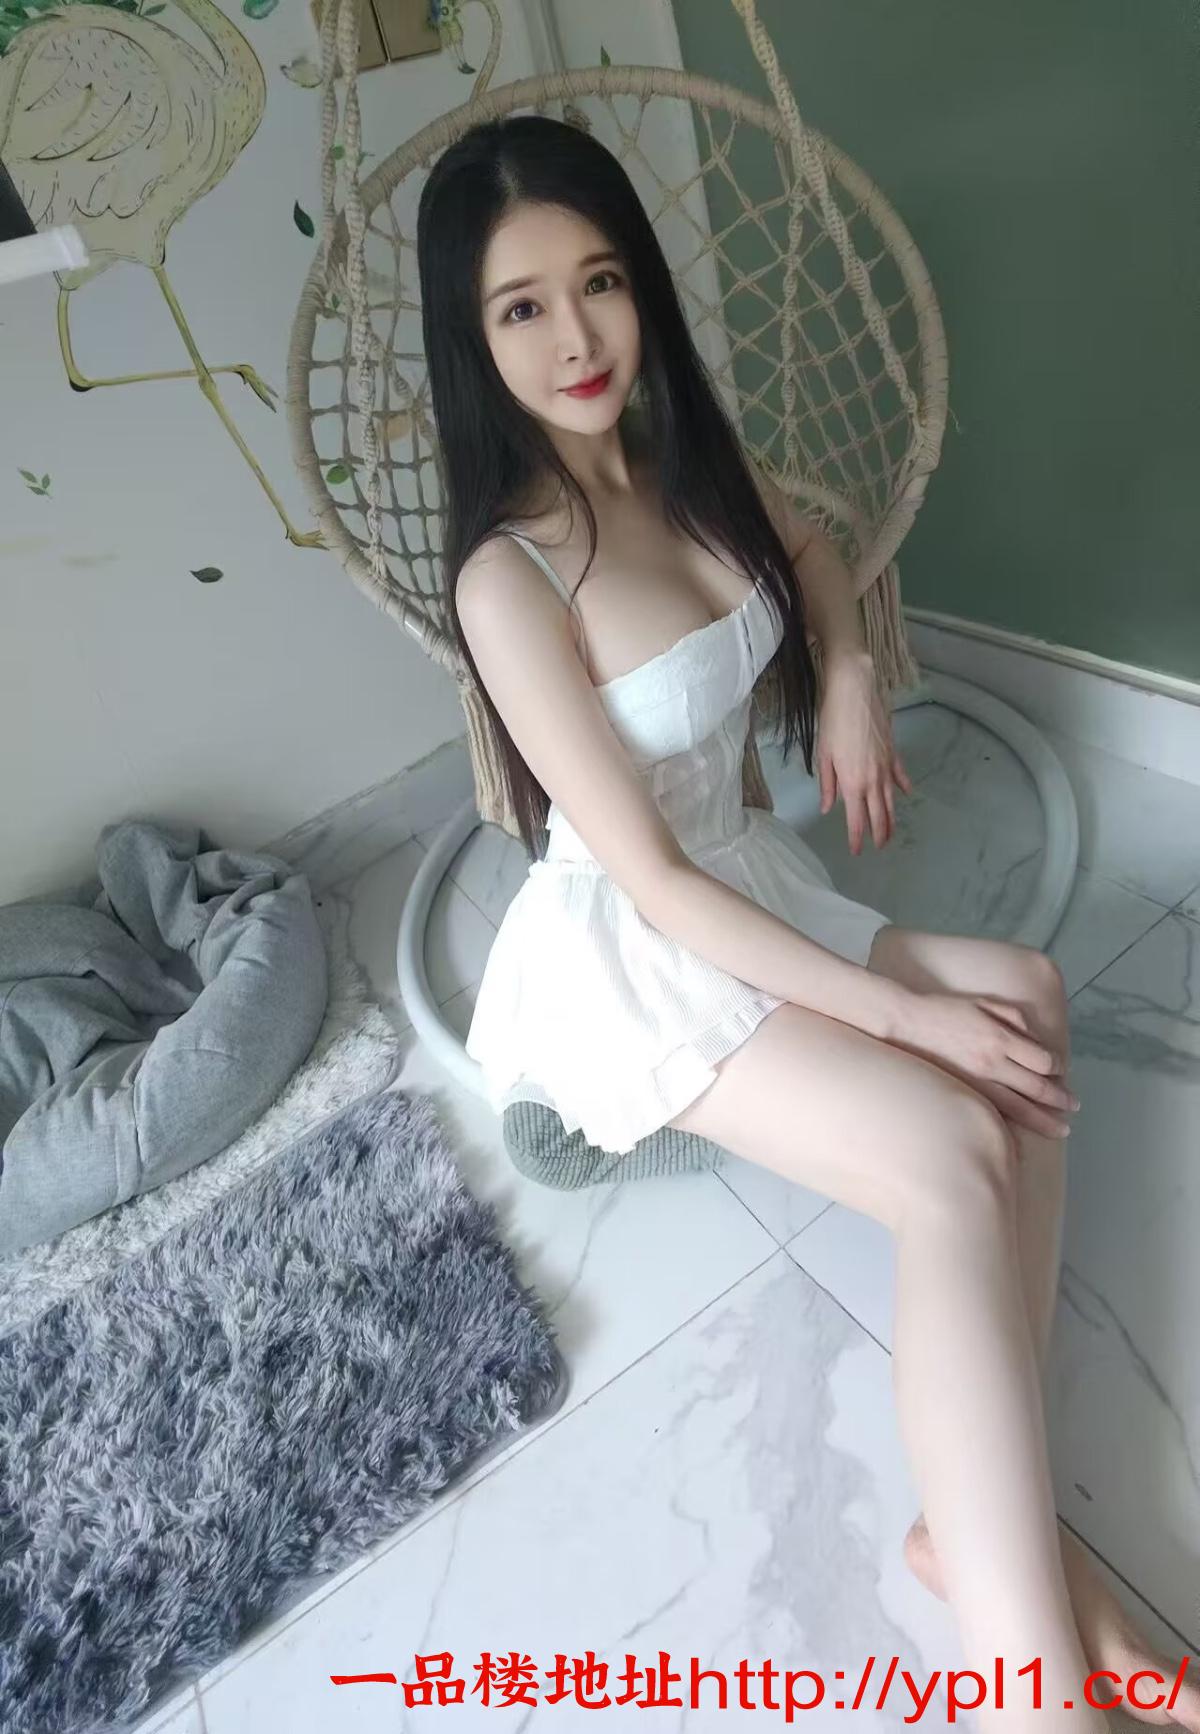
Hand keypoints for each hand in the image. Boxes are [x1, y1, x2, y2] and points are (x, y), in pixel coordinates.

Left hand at [817, 650, 912, 853]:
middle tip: (880, 846)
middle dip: (880, 833)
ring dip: (892, 818)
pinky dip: (903, 786)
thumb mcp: (823, 754)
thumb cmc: (833, 721)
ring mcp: (887, 766)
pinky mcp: (894, 752)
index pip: (857, 819)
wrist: (855, 692)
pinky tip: (906, 794)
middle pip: (879, 814)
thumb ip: (828, 784)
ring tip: (891, 831)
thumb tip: (829, 807)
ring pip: (891, 799)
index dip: (857, 838)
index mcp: (853, 782)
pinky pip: (900, 775)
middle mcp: (873, 779)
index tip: (857, 851)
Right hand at [887, 988, 1079, 1141]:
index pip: (1044, 1061)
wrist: (907, 1024)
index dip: (1058, 1068)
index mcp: (1002, 1038)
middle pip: (1038, 1088)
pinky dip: (1015, 1124)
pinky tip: (1026, 1130)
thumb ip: (1015, 1019)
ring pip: (1021, 1108)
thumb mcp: (985, 1003)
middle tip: (1074, 1107)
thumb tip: (1037, 1041)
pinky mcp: (964, 1092)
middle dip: (1060, 1100)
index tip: (1062, 1070)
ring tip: (1061, 1129)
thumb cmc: (946, 1010)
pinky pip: (996, 1113)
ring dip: (1045, 1120)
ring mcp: (978, 1082)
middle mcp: (994, 1063)